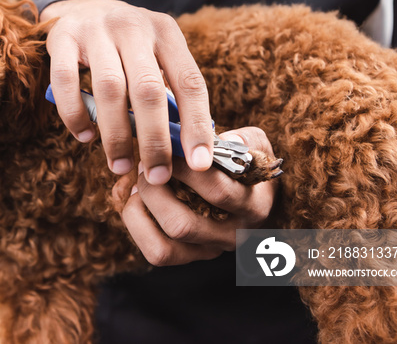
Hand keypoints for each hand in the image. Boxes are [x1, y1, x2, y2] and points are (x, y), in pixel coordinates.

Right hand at [41, 0, 212, 184]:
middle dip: (155, 140)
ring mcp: (96, 30)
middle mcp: (133, 26)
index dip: (197, 125)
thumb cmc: (125, 47)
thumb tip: (185, 148)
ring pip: (110, 89)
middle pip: (149, 90)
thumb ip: (168, 94)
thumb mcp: (154, 57)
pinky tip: (84, 136)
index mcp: (166, 32)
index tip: (200, 163)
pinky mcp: (62, 38)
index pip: (190, 82)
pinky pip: (66, 82)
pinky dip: (75, 114)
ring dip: (115, 135)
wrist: (80, 9)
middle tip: (157, 175)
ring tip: (119, 165)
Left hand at [112, 128, 277, 265]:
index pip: (217, 192)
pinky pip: (156, 252)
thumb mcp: (255, 145)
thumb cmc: (248, 164)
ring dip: (141, 212)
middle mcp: (232, 235)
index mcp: (252, 206)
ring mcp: (210, 250)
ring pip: (164, 248)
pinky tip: (138, 200)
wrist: (259, 195)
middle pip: (182, 225)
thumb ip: (242, 139)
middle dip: (154, 192)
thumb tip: (219, 139)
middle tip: (144, 167)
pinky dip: (138, 225)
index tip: (167, 149)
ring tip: (138, 185)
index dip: (185, 169)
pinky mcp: (190, 256)